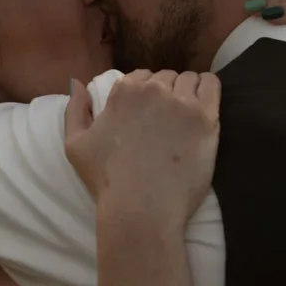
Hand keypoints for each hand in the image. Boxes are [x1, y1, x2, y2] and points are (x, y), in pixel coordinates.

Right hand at [64, 70, 220, 221]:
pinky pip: (212, 86)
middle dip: (166, 93)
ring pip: (190, 80)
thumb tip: (79, 84)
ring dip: (188, 93)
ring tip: (185, 118)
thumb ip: (75, 110)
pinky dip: (208, 90)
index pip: (141, 77)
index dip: (145, 94)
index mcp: (124, 91)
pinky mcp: (206, 119)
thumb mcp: (74, 144)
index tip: (147, 115)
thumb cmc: (107, 180)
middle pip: (166, 78)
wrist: (141, 209)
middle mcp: (154, 89)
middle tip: (166, 122)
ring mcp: (183, 103)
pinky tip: (204, 108)